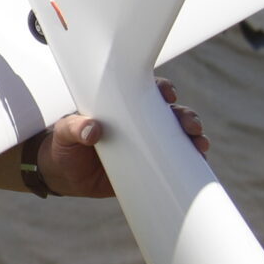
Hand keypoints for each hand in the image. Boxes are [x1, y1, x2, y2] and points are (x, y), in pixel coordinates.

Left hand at [36, 78, 207, 197]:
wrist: (63, 174)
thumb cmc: (65, 144)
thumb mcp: (64, 132)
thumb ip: (74, 128)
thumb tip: (92, 129)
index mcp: (122, 104)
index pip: (147, 89)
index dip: (162, 89)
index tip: (167, 95)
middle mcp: (140, 121)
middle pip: (170, 113)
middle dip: (185, 116)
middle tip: (190, 126)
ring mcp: (147, 143)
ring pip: (178, 135)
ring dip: (193, 137)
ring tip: (199, 144)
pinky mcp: (150, 165)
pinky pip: (175, 161)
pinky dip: (189, 160)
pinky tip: (199, 162)